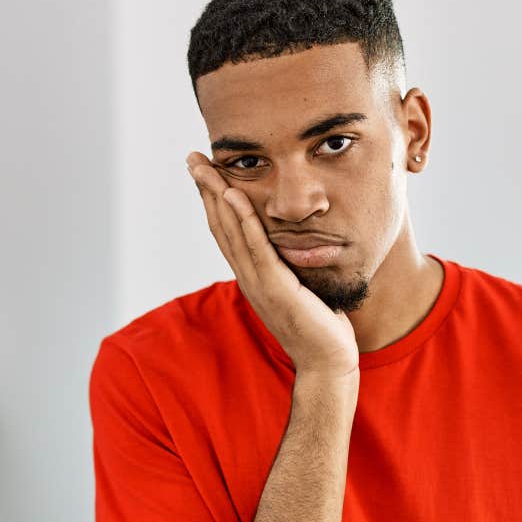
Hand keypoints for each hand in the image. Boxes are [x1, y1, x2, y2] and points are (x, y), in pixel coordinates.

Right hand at [187, 153, 358, 380]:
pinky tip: (235, 195)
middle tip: (193, 158)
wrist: (327, 363)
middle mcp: (248, 277)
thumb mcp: (301, 287)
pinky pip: (256, 248)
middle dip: (206, 190)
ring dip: (217, 196)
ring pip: (231, 231)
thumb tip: (295, 244)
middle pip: (220, 225)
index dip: (214, 199)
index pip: (227, 230)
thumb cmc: (320, 328)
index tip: (206, 171)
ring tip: (206, 168)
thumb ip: (291, 266)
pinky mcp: (275, 288)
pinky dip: (244, 220)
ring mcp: (258, 283)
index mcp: (253, 275)